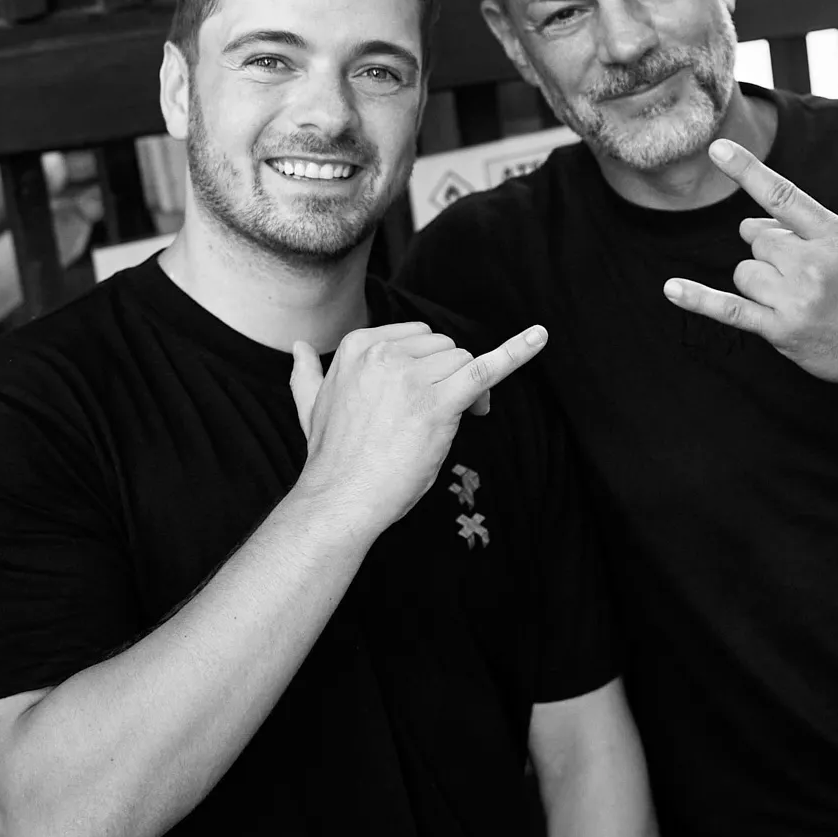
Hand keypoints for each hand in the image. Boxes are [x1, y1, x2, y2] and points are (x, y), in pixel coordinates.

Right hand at [289, 319, 546, 534]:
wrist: (340, 498)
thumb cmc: (332, 458)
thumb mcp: (310, 406)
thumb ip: (306, 373)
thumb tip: (297, 347)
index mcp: (358, 346)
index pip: (417, 338)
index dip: (429, 367)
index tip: (427, 396)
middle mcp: (385, 354)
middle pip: (445, 347)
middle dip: (449, 377)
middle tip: (442, 418)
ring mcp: (412, 377)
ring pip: (464, 363)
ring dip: (467, 392)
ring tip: (450, 425)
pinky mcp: (438, 404)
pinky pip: (485, 370)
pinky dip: (516, 354)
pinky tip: (540, 338)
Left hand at [662, 138, 837, 392]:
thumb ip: (802, 230)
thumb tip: (749, 224)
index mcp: (835, 235)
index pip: (783, 195)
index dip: (748, 170)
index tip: (718, 149)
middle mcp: (814, 263)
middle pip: (756, 240)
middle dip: (769, 254)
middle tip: (801, 276)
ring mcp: (796, 298)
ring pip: (744, 272)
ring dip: (759, 283)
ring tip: (794, 300)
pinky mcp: (781, 330)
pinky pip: (730, 308)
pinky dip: (699, 299)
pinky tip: (672, 289)